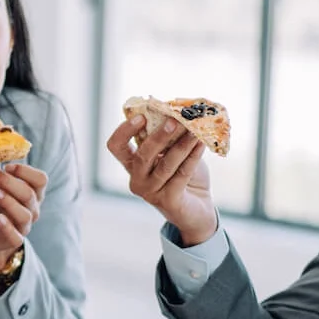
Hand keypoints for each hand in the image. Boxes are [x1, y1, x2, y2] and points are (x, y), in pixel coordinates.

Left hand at [0, 163, 46, 270]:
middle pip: (30, 193)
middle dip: (11, 182)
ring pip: (25, 213)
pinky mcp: (15, 239)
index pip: (41, 179)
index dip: (26, 171)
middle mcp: (32, 208)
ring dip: (9, 201)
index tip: (7, 166)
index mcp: (32, 193)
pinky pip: (16, 234)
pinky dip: (7, 226)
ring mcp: (25, 225)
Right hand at [107, 115, 215, 246]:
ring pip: (165, 164)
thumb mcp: (172, 154)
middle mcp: (136, 179)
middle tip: (175, 120)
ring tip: (196, 129)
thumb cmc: (183, 177)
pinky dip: (193, 157)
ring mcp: (150, 192)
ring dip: (182, 145)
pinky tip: (202, 143)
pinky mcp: (168, 201)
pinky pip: (181, 175)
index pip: (116, 146)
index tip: (141, 116)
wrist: (198, 208)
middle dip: (158, 136)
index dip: (124, 130)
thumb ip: (169, 138)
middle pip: (141, 155)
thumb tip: (176, 111)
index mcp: (132, 165)